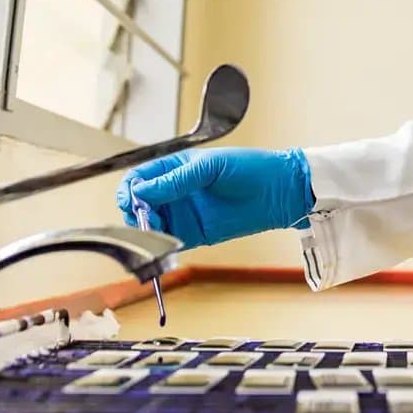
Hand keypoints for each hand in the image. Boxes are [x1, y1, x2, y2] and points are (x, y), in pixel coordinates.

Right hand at [115, 147, 314, 248]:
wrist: (280, 192)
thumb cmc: (251, 169)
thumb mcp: (210, 167)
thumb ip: (176, 180)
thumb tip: (142, 191)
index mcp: (176, 167)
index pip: (140, 178)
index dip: (131, 189)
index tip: (133, 200)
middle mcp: (176, 190)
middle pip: (140, 204)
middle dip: (136, 212)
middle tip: (146, 218)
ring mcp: (184, 213)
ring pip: (151, 224)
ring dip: (146, 229)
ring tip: (156, 230)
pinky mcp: (195, 234)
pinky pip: (170, 241)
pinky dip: (161, 245)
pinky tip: (164, 244)